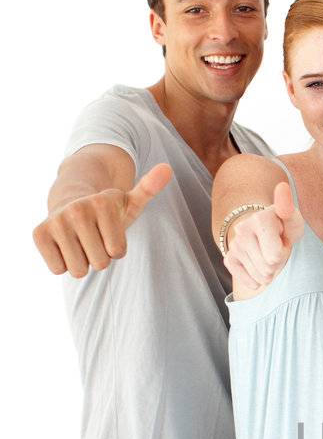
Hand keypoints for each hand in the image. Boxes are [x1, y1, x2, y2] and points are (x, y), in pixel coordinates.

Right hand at [33, 162, 172, 277]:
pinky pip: (57, 269)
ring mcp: (56, 221)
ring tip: (80, 242)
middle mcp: (77, 209)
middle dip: (100, 257)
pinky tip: (64, 245)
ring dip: (81, 262)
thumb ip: (149, 188)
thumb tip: (167, 168)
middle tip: (94, 239)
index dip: (117, 249)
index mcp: (103, 203)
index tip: (110, 233)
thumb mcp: (129, 202)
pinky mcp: (39, 234)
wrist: (69, 203)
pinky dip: (62, 263)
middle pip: (99, 263)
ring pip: (78, 270)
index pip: (118, 253)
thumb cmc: (106, 212)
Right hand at [224, 181, 304, 296]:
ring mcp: (234, 245)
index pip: (275, 256)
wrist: (265, 230)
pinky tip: (259, 265)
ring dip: (270, 270)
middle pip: (269, 267)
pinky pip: (248, 281)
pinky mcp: (229, 259)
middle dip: (278, 261)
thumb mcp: (292, 218)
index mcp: (259, 219)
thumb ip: (287, 207)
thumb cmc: (284, 226)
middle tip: (276, 247)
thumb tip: (282, 187)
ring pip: (261, 276)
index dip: (284, 251)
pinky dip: (257, 279)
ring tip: (268, 253)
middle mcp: (242, 231)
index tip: (283, 239)